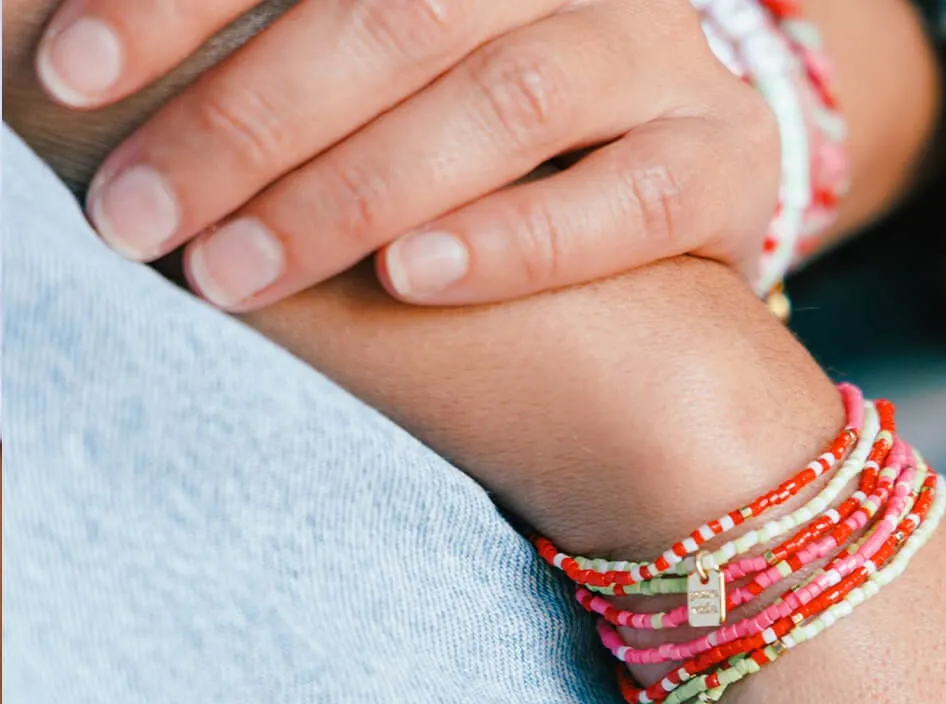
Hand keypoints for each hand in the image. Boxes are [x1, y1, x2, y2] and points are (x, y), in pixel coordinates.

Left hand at [35, 0, 779, 308]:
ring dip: (356, 191)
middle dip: (245, 119)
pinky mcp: (725, 164)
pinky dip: (515, 239)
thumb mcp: (388, 63)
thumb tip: (74, 53)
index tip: (65, 74)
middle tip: (133, 218)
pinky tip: (411, 280)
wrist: (673, 203)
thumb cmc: (492, 145)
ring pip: (509, 102)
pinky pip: (628, 201)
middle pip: (397, 11)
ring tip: (239, 272)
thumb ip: (294, 47)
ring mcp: (664, 57)